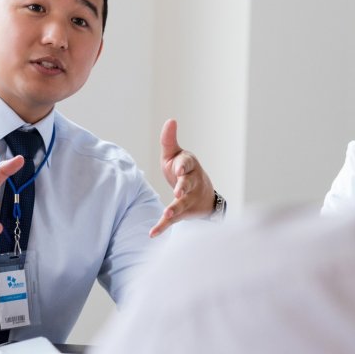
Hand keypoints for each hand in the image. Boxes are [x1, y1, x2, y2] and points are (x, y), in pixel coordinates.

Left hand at [150, 119, 214, 236]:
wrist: (202, 195)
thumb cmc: (183, 170)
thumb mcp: (176, 154)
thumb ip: (169, 140)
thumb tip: (170, 120)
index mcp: (189, 166)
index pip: (187, 164)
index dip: (183, 166)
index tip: (179, 168)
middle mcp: (191, 182)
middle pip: (187, 183)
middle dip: (183, 187)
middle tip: (178, 191)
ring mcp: (188, 199)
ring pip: (182, 203)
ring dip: (175, 208)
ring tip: (167, 213)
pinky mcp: (182, 212)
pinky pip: (173, 220)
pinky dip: (162, 226)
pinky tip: (152, 234)